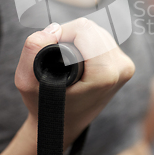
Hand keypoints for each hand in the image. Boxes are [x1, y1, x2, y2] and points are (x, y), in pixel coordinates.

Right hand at [14, 18, 135, 148]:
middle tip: (56, 57)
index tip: (50, 50)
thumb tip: (52, 29)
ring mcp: (126, 67)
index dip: (61, 33)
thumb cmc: (45, 106)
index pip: (84, 29)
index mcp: (105, 74)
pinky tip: (78, 59)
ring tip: (66, 60)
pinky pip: (103, 39)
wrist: (62, 126)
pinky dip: (87, 43)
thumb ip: (33, 51)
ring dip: (78, 39)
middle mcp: (121, 68)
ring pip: (97, 31)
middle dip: (69, 35)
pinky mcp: (124, 64)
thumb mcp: (27, 82)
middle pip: (91, 28)